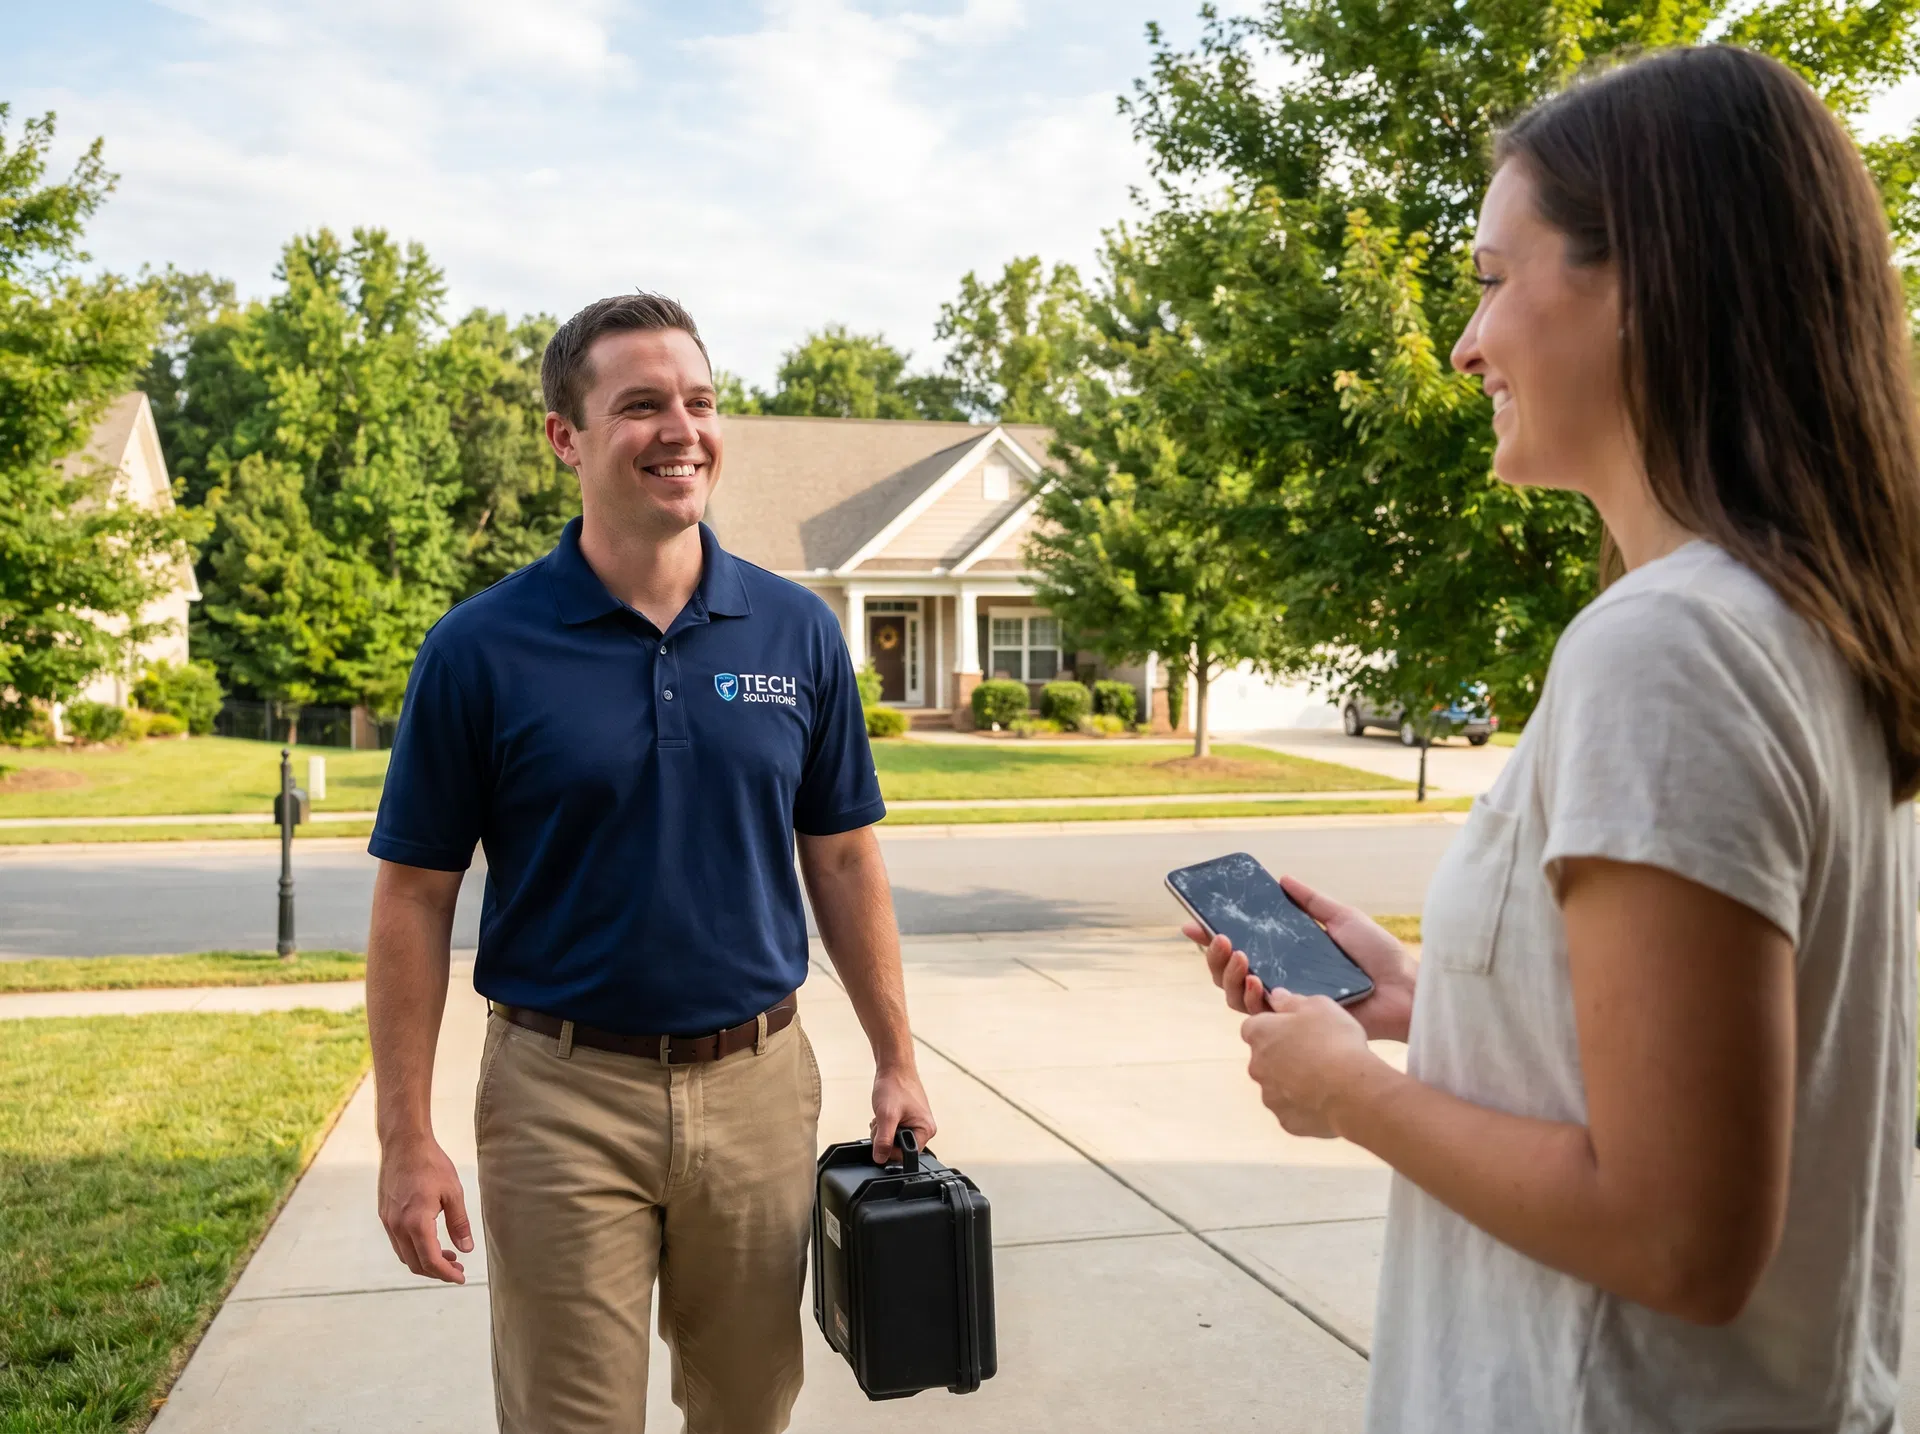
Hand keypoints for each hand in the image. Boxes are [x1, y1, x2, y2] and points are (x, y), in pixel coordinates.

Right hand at [378, 1133, 472, 1282]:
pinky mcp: (384, 1215)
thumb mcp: (453, 1192)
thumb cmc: (431, 1164)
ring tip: (448, 1257)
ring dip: (425, 1262)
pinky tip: (430, 1242)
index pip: (431, 1261)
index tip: (460, 1278)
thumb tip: (466, 1248)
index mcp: (416, 1222)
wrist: (404, 1143)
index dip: (447, 1274)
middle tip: (458, 1268)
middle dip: (437, 1271)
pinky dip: (414, 1250)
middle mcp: (398, 1227)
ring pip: (405, 1255)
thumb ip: (459, 1223)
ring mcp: (388, 1222)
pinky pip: (398, 1243)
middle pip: (416, 1264)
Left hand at [869, 1064, 936, 1163]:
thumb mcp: (886, 1116)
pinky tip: (884, 1114)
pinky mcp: (908, 1119)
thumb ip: (883, 1140)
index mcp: (926, 1131)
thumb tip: (880, 1159)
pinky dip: (884, 1125)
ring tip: (883, 1115)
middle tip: (882, 1122)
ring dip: (883, 1131)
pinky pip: (893, 1131)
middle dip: (885, 1139)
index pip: (906, 1155)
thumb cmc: (895, 1085)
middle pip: (899, 1149)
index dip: (890, 1149)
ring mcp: (916, 1124)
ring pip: (894, 1140)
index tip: (883, 1135)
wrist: (894, 1067)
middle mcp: (924, 1129)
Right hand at [1184, 873, 1418, 1042]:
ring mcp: (1284, 1004)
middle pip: (1226, 973)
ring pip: (1233, 995)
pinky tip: (1255, 980)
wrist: (1403, 989)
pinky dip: (1248, 996)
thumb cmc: (1378, 956)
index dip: (1211, 938)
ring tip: (1238, 955)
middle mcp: (1279, 980)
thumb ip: (1311, 901)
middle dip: (1213, 955)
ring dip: (1226, 974)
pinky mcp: (1292, 1025)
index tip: (1192, 922)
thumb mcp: (1342, 917)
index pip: (1239, 948)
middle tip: (1218, 936)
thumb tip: (1282, 879)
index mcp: (1287, 957)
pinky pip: (1257, 1014)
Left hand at [1242, 989, 1381, 1138]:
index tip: (1296, 1029)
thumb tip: (1276, 997)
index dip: (1275, 1027)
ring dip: (1295, 1083)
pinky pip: (1293, 1111)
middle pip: (1265, 1058)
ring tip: (1327, 1080)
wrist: (1351, 1090)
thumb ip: (1292, 1000)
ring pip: (1278, 1087)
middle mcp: (1256, 1066)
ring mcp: (1270, 1096)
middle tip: (1316, 1054)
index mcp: (1259, 1034)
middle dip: (1284, 1056)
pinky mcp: (1286, 1121)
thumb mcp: (1318, 1005)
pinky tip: (1328, 1100)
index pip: (1255, 1027)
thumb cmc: (1334, 1040)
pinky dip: (1306, 1107)